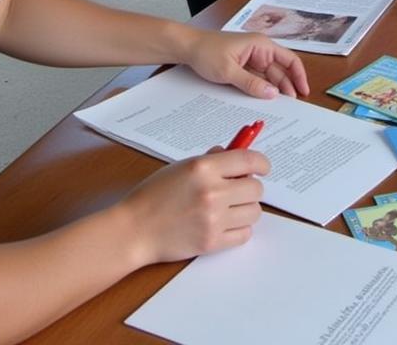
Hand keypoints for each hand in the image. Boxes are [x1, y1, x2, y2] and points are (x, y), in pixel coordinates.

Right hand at [120, 149, 267, 265]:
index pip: (249, 159)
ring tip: (230, 207)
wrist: (134, 229)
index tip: (262, 167)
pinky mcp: (212, 242)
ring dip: (246, 208)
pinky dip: (239, 229)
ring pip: (254, 212)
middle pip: (256, 188)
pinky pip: (244, 234)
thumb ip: (210, 160)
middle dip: (250, 187)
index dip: (262, 163)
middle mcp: (212, 191)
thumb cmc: (153, 195)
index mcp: (203, 167)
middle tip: (239, 189)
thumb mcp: (180, 167)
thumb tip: (232, 153)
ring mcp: (213, 219)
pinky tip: (225, 223)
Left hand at [182, 30, 309, 99]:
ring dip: (274, 90)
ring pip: (269, 77)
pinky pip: (257, 79)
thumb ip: (251, 84)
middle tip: (292, 107)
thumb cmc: (206, 52)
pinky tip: (264, 101)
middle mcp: (259, 51)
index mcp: (260, 45)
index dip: (298, 76)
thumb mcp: (229, 71)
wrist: (187, 47)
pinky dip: (261, 89)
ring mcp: (251, 59)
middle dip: (287, 87)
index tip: (303, 92)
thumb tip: (272, 94)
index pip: (289, 59)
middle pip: (280, 71)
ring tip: (280, 108)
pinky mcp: (243, 66)